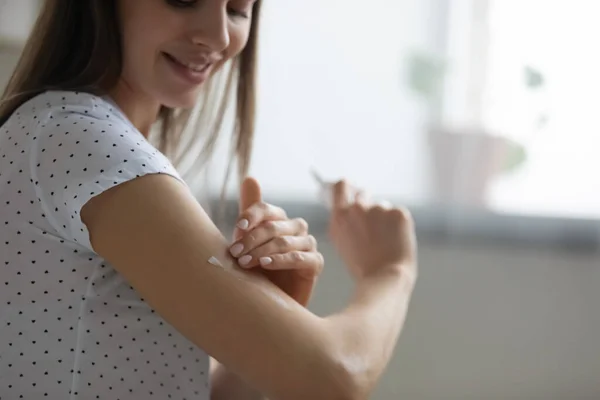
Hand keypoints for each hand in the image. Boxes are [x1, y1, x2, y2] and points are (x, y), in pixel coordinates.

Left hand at [229, 177, 323, 306]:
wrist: (270, 305)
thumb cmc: (258, 271)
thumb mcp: (248, 242)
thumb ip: (250, 213)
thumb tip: (250, 177)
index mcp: (279, 220)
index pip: (267, 210)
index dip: (252, 215)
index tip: (237, 227)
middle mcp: (296, 228)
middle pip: (274, 226)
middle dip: (252, 238)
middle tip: (234, 252)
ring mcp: (308, 245)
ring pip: (286, 241)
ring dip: (262, 251)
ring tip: (245, 261)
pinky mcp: (315, 264)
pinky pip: (301, 258)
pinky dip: (282, 260)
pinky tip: (267, 265)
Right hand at [328, 180, 416, 284]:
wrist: (384, 278)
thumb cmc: (362, 266)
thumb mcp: (342, 242)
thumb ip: (342, 221)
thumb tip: (345, 203)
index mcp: (340, 216)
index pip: (341, 186)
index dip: (346, 186)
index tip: (350, 187)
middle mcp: (358, 208)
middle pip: (364, 194)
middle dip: (369, 206)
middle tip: (375, 225)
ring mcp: (379, 208)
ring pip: (382, 208)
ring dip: (384, 220)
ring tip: (385, 243)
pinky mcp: (399, 213)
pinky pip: (397, 214)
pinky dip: (399, 226)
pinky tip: (396, 242)